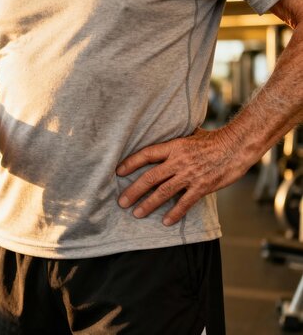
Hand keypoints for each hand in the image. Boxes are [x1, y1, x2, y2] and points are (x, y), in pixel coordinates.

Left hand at [116, 128, 249, 225]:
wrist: (238, 145)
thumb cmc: (215, 139)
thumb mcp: (191, 134)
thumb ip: (176, 141)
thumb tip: (163, 137)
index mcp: (174, 146)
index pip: (146, 154)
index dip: (131, 163)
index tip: (118, 171)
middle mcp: (179, 161)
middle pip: (150, 178)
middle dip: (133, 191)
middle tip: (122, 202)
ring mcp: (190, 175)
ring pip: (164, 192)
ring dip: (148, 204)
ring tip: (137, 213)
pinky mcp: (202, 186)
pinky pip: (185, 203)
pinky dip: (175, 213)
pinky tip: (166, 222)